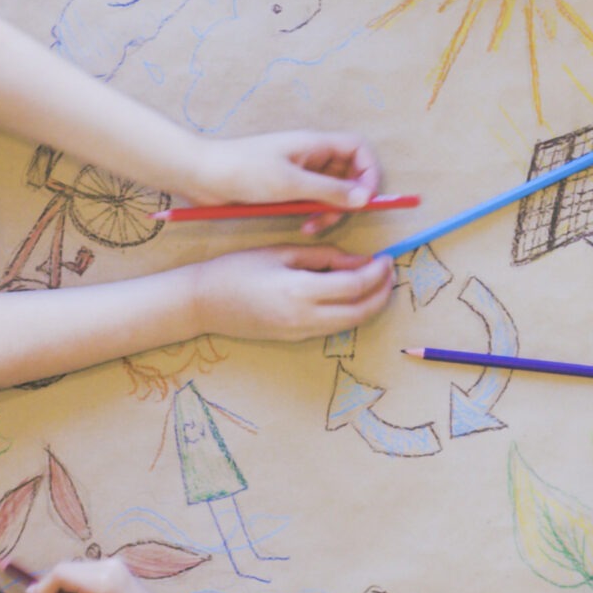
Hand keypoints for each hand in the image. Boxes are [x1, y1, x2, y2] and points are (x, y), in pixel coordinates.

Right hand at [24, 556, 170, 592]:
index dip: (43, 585)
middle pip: (66, 568)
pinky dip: (80, 584)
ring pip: (76, 568)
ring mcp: (115, 563)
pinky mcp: (118, 566)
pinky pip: (87, 570)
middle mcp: (109, 566)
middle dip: (55, 586)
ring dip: (68, 586)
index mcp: (102, 582)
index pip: (60, 572)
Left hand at [188, 131, 383, 235]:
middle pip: (350, 175)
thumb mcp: (290, 183)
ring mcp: (299, 174)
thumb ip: (330, 191)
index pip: (359, 150)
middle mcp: (311, 158)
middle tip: (333, 218)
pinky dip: (313, 215)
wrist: (200, 175)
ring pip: (332, 193)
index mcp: (315, 145)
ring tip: (312, 226)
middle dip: (347, 200)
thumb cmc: (242, 171)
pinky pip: (313, 203)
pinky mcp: (287, 191)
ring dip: (329, 212)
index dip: (369, 172)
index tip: (364, 198)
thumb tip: (365, 198)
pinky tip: (301, 225)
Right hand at [191, 245, 393, 340]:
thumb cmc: (238, 269)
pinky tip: (350, 294)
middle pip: (361, 311)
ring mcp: (300, 333)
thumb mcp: (282, 252)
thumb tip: (361, 261)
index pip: (355, 285)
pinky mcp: (295, 339)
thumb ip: (325, 257)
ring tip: (376, 282)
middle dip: (382, 292)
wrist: (202, 303)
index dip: (377, 272)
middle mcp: (304, 318)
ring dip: (370, 305)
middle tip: (389, 272)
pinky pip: (333, 327)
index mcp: (300, 291)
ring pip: (350, 324)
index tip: (385, 258)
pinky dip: (350, 312)